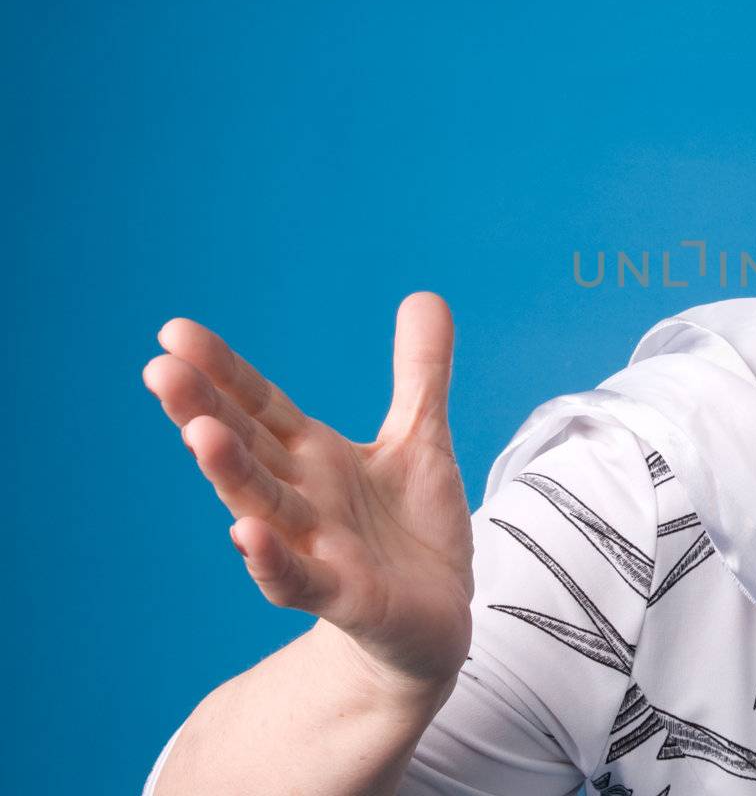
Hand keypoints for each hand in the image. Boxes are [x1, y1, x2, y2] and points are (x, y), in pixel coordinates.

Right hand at [143, 292, 473, 695]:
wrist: (437, 618)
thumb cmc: (412, 529)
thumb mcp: (422, 439)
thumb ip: (420, 373)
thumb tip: (424, 296)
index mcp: (315, 457)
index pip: (260, 406)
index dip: (223, 371)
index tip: (175, 331)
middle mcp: (304, 499)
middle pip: (248, 449)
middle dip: (205, 410)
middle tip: (160, 369)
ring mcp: (318, 549)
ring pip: (264, 507)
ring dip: (231, 473)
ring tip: (198, 433)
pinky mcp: (344, 597)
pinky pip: (300, 581)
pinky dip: (272, 561)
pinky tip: (244, 535)